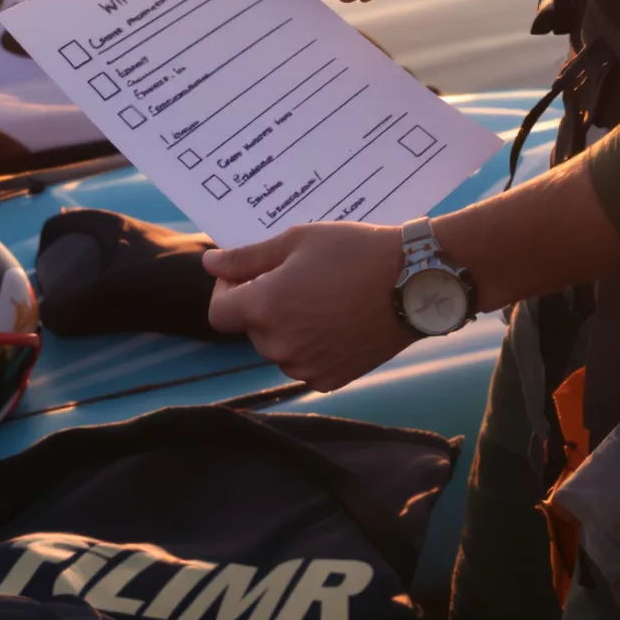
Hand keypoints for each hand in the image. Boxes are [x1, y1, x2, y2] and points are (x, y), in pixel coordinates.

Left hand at [203, 224, 409, 389]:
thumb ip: (246, 257)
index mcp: (265, 307)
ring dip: (285, 326)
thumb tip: (208, 263)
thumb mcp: (296, 240)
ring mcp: (305, 367)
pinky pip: (303, 363)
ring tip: (320, 296)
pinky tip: (335, 319)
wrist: (411, 282)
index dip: (226, 291)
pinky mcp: (330, 379)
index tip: (249, 273)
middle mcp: (280, 345)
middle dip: (261, 304)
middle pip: (250, 329)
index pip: (218, 313)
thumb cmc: (353, 251)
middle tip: (295, 277)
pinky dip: (310, 345)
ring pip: (277, 347)